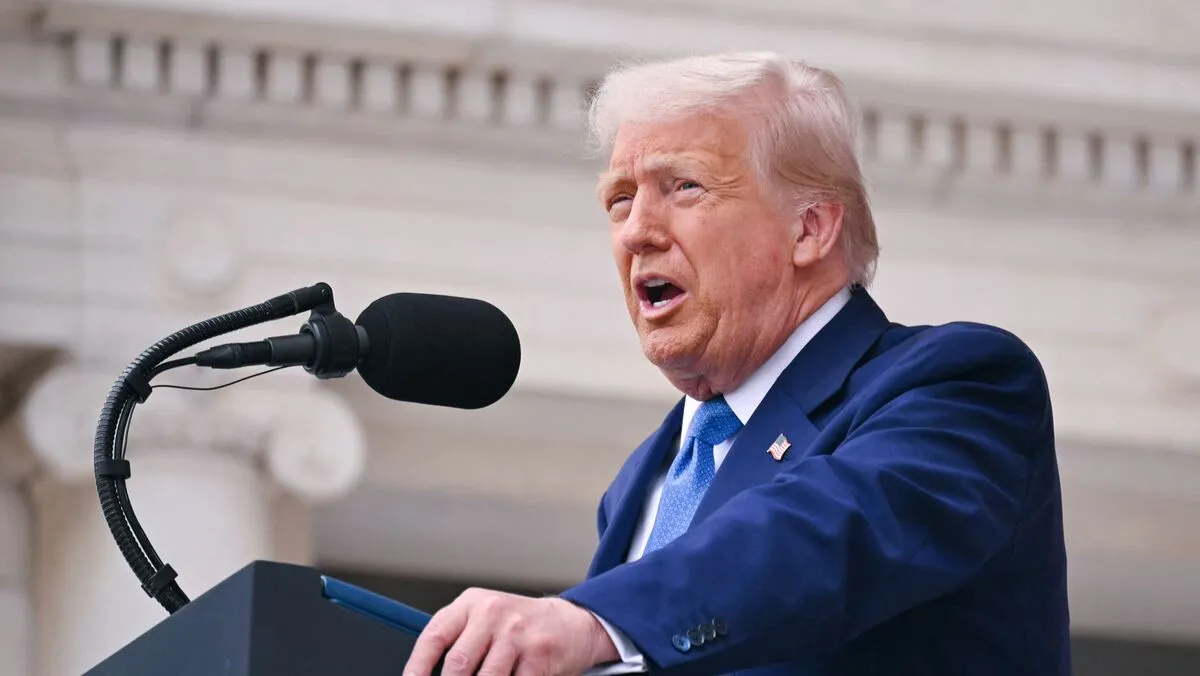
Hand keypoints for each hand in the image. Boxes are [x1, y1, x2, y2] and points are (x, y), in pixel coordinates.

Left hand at [403, 588, 619, 675]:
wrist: (570, 622)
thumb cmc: (517, 626)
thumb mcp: (484, 619)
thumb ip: (457, 641)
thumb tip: (427, 674)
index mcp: (471, 604)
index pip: (433, 638)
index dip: (416, 668)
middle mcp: (492, 613)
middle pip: (457, 665)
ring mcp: (517, 633)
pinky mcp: (539, 655)